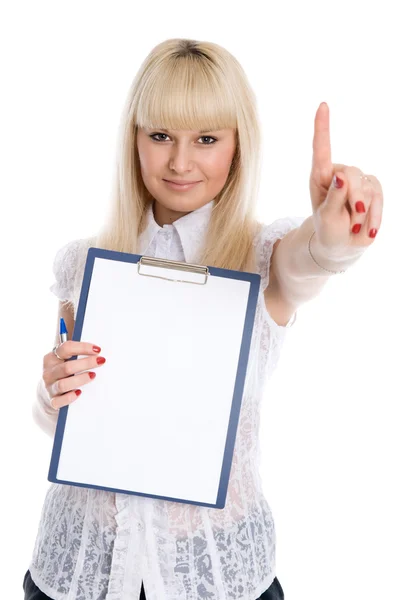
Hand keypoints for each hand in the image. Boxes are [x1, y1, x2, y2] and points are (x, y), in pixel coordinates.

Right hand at [42, 341, 105, 409]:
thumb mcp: (64, 360)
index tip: (98, 350)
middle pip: (67, 367)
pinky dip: (70, 397)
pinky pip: (60, 401)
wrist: (47, 396)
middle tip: (101, 361)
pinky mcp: (52, 402)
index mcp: (51, 358)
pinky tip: (79, 392)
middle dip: (86, 363)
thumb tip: (95, 348)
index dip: (83, 347)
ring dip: (80, 379)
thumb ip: (75, 352)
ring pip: (64, 384)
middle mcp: (49, 372)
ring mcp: (49, 388)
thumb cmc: (62, 374)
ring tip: (93, 375)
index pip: (66, 348)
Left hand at [309, 102, 382, 259]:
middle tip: (351, 219)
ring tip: (353, 224)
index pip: (321, 149)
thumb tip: (341, 176)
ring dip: (361, 210)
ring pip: (366, 185)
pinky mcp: (372, 188)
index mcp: (320, 177)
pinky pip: (379, 193)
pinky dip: (375, 213)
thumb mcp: (326, 218)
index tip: (322, 105)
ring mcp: (357, 180)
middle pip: (351, 173)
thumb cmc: (328, 231)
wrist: (342, 246)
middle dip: (352, 198)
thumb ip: (332, 198)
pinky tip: (368, 229)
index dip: (322, 127)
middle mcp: (338, 174)